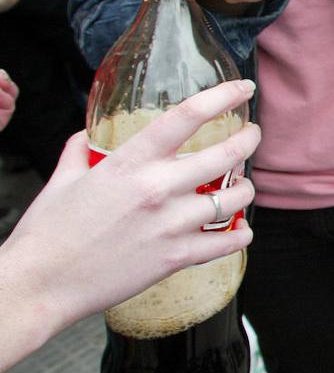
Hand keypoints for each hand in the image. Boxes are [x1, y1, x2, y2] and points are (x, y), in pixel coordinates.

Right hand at [0, 81, 259, 370]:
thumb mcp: (64, 178)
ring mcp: (171, 224)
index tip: (243, 88)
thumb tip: (90, 135)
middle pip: (228, 154)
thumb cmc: (48, 232)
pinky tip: (238, 230)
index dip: (222, 96)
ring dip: (244, 189)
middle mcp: (157, 188)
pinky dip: (241, 234)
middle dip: (249, 139)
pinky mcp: (177, 257)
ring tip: (239, 187)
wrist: (41, 284)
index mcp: (130, 162)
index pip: (187, 116)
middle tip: (252, 134)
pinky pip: (229, 241)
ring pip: (236, 198)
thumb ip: (82, 150)